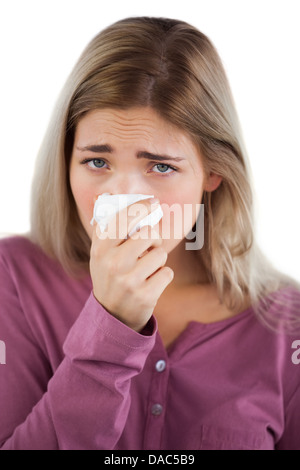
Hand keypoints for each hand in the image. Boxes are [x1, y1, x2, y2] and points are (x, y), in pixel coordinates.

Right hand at [90, 198, 173, 331]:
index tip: (152, 202)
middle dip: (154, 238)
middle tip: (149, 246)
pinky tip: (150, 282)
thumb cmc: (110, 274)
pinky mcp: (144, 295)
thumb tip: (108, 196)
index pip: (125, 217)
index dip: (142, 206)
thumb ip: (107, 227)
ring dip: (158, 260)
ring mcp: (128, 281)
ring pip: (160, 253)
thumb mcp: (100, 252)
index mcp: (100, 248)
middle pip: (149, 233)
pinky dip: (163, 276)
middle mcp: (112, 263)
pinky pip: (167, 272)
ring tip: (146, 269)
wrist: (111, 314)